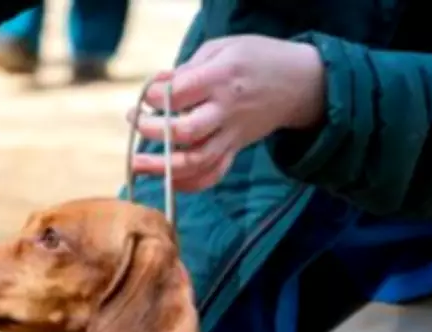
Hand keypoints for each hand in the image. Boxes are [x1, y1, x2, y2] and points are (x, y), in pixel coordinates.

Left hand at [128, 35, 324, 191]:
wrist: (297, 84)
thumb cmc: (255, 59)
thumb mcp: (222, 48)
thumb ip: (188, 69)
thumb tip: (156, 87)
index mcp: (222, 79)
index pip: (180, 94)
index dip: (154, 96)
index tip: (145, 95)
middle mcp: (226, 112)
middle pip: (186, 133)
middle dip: (153, 132)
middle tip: (134, 121)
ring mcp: (232, 136)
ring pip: (197, 161)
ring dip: (164, 167)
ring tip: (137, 164)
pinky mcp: (236, 150)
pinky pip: (213, 174)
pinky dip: (189, 183)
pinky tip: (167, 181)